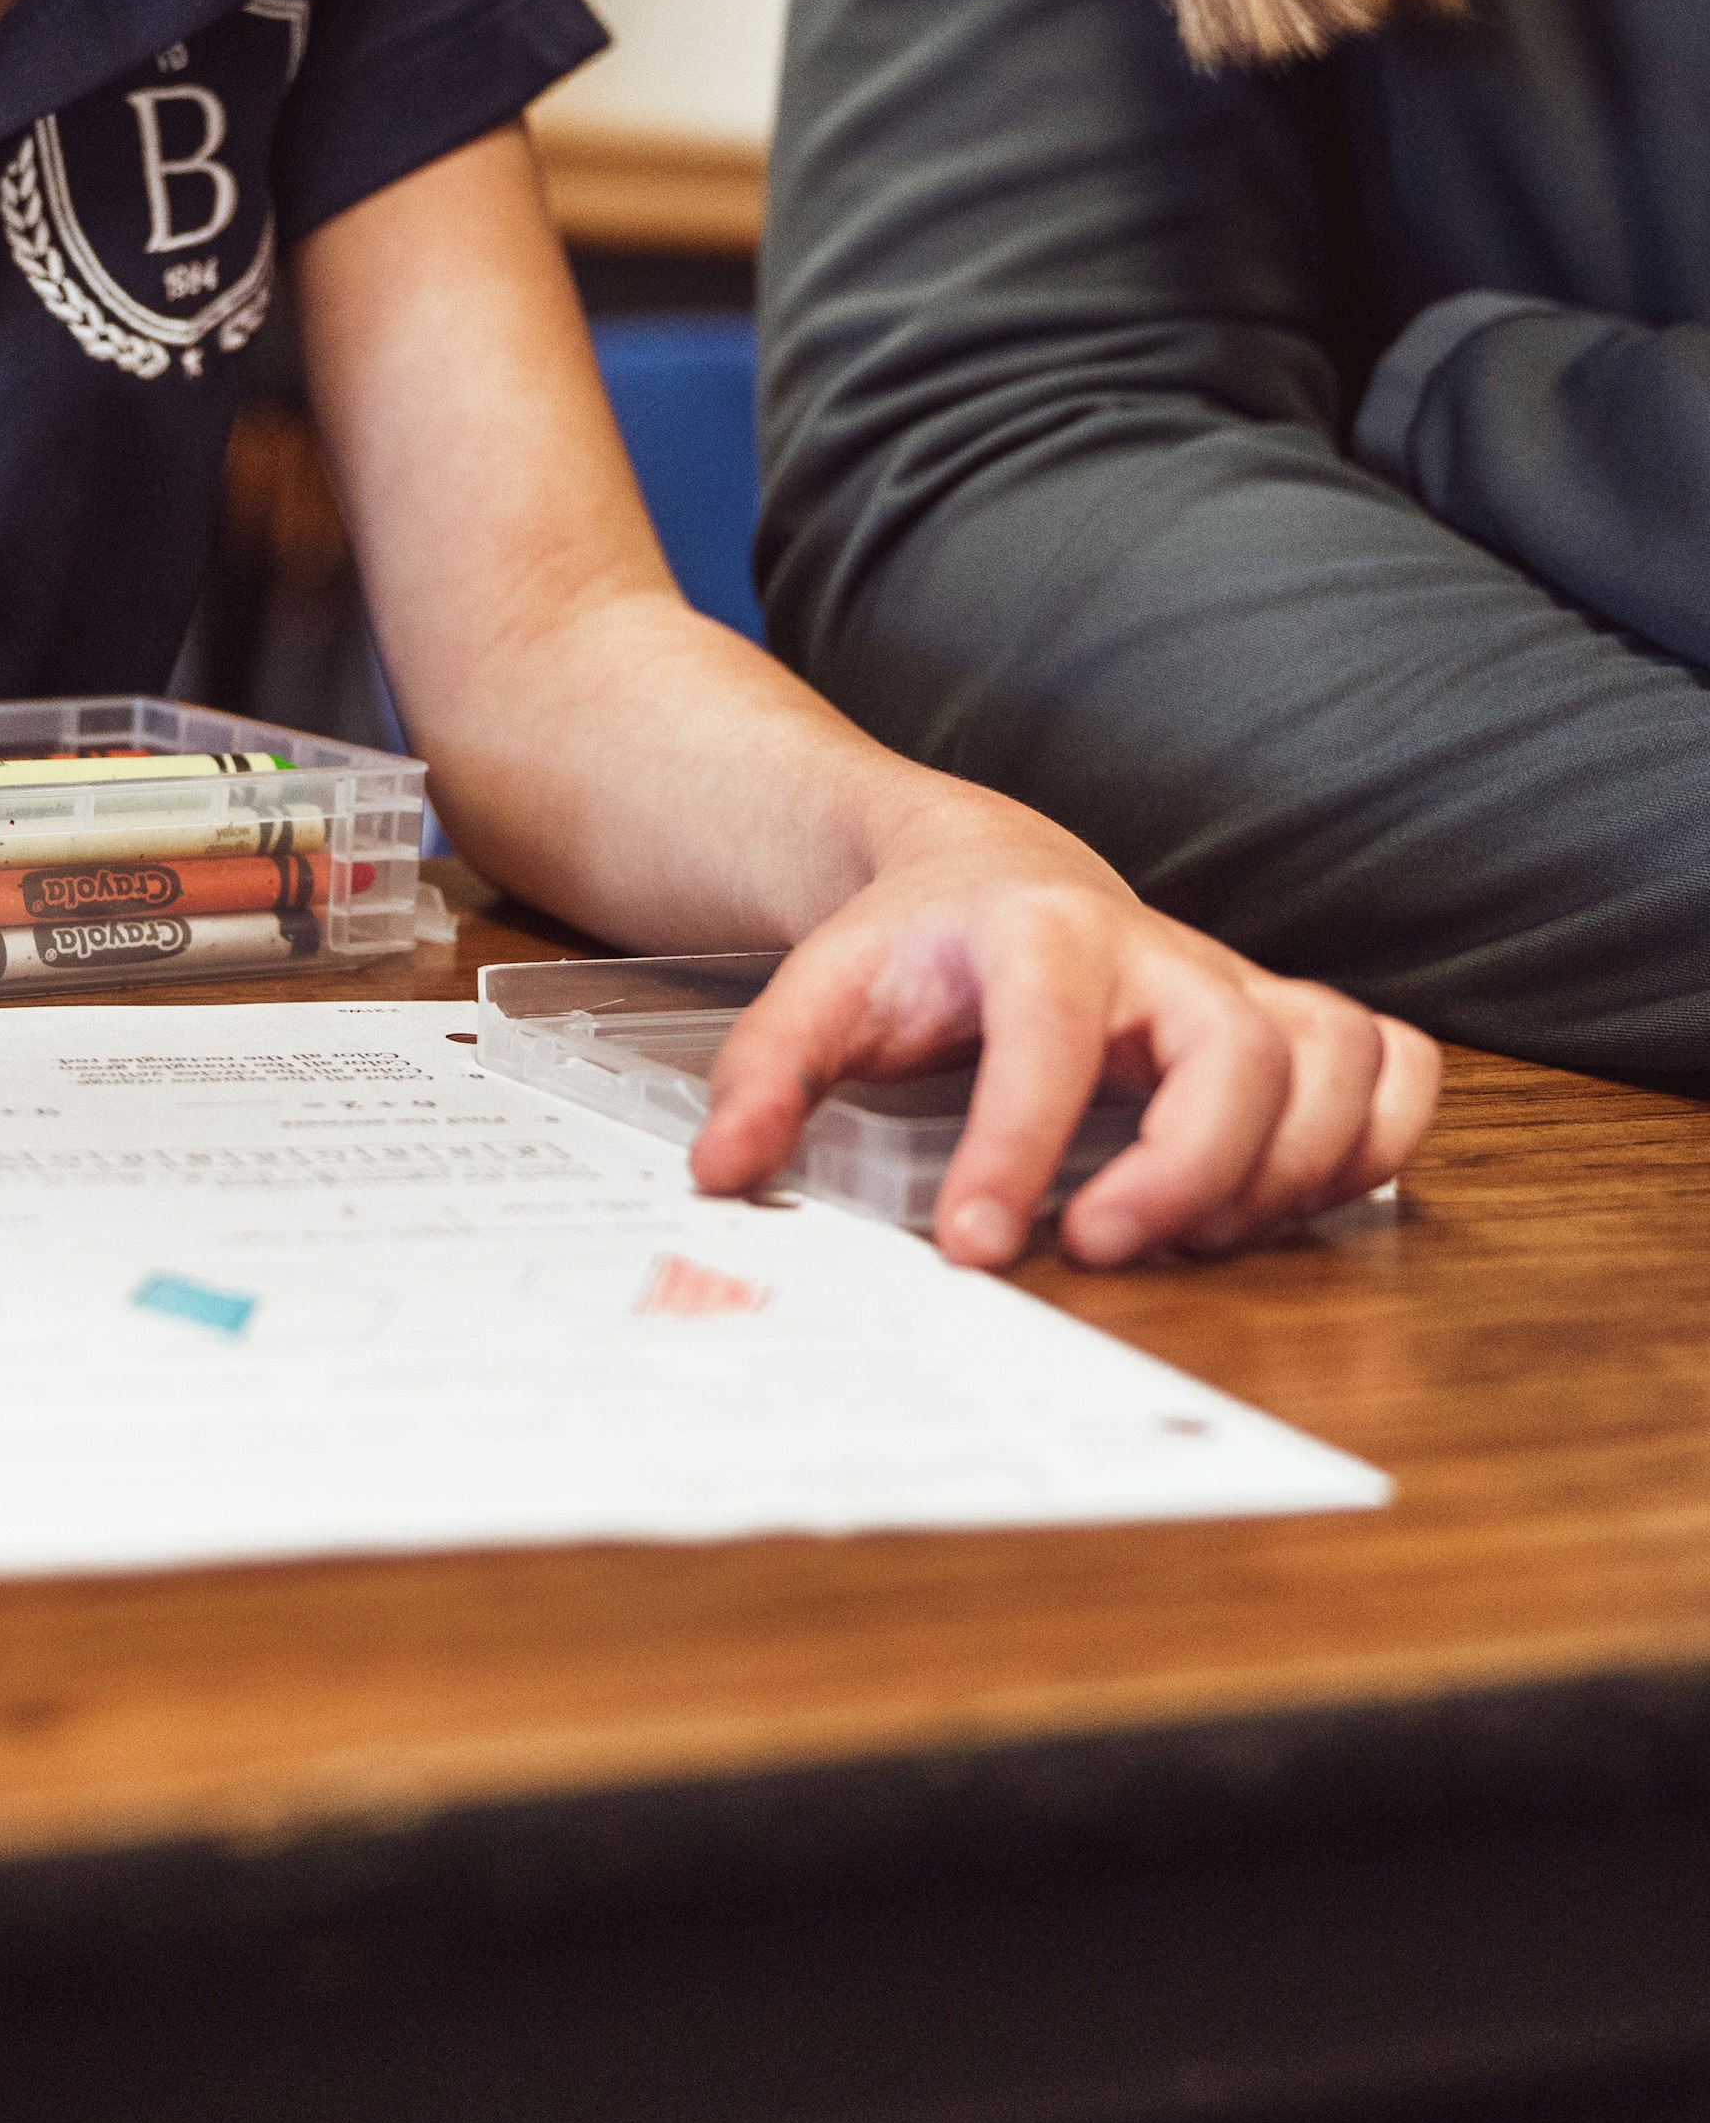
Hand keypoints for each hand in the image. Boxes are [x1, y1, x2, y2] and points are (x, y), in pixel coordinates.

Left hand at [687, 787, 1439, 1267]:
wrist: (985, 874)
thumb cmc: (913, 947)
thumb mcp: (820, 992)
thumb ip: (768, 1075)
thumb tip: (725, 1174)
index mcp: (1042, 934)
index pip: (1052, 1036)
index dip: (1020, 1145)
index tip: (975, 1246)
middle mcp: (1164, 951)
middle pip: (1244, 1047)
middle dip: (1194, 1165)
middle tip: (1102, 1248)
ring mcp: (1240, 986)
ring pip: (1337, 1056)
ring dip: (1292, 1168)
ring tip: (1190, 1235)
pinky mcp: (1292, 1020)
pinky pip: (1396, 1066)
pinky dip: (1379, 1139)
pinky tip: (1293, 1200)